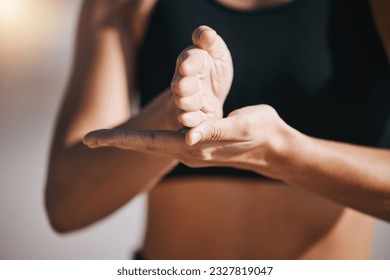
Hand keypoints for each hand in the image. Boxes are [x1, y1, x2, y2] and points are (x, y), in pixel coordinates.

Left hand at [83, 105, 295, 178]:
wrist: (273, 147)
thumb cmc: (259, 133)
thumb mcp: (238, 128)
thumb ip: (213, 132)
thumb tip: (188, 138)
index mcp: (193, 147)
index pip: (148, 143)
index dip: (119, 139)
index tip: (93, 139)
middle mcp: (187, 151)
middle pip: (144, 145)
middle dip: (115, 142)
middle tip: (88, 139)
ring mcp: (191, 149)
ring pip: (152, 144)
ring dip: (128, 140)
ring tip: (106, 137)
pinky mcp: (197, 143)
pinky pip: (166, 140)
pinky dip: (147, 138)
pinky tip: (138, 137)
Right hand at [171, 26, 233, 126]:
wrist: (213, 95)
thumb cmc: (213, 69)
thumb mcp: (216, 52)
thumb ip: (210, 41)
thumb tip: (206, 34)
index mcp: (191, 62)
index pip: (189, 61)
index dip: (189, 64)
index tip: (186, 66)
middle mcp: (185, 82)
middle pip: (181, 84)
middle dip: (182, 86)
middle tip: (182, 87)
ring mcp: (187, 101)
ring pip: (184, 103)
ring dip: (185, 103)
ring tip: (186, 103)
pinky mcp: (195, 118)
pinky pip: (190, 120)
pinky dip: (189, 121)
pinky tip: (187, 120)